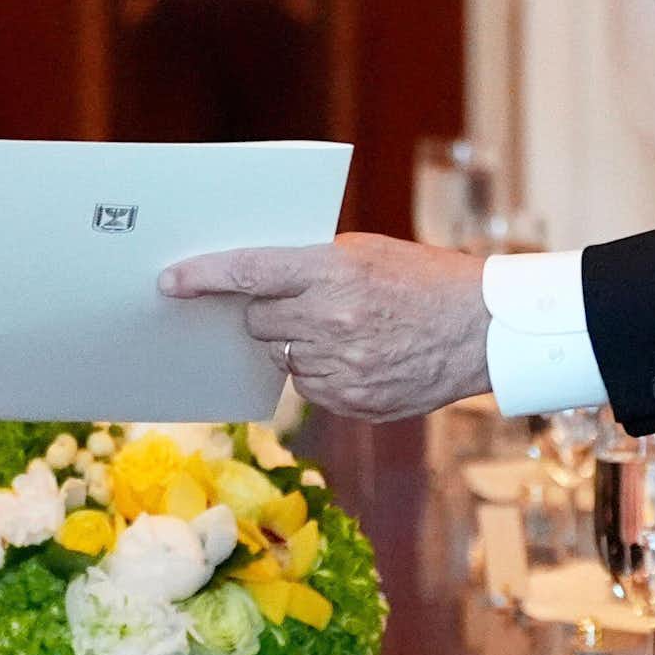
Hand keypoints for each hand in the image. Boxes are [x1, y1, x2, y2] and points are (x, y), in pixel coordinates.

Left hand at [156, 234, 490, 420]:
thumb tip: (250, 280)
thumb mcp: (364, 251)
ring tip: (347, 329)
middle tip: (302, 303)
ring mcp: (343, 366)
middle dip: (267, 313)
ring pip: (281, 357)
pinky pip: (309, 388)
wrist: (484, 328)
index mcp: (332, 271)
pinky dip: (322, 374)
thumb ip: (308, 264)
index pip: (248, 273)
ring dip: (298, 344)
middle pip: (256, 321)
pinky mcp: (354, 402)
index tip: (170, 283)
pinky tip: (360, 357)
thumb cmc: (421, 279)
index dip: (202, 277)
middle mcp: (331, 320)